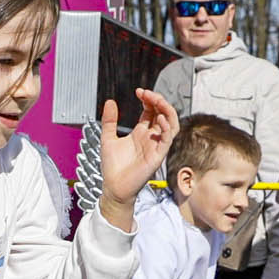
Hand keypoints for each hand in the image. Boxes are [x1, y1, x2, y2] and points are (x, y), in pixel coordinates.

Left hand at [99, 88, 180, 214]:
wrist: (113, 187)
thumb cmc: (112, 166)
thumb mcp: (108, 138)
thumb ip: (110, 121)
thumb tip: (109, 101)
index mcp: (141, 132)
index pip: (152, 111)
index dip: (148, 99)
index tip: (139, 92)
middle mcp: (151, 138)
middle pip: (163, 114)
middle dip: (158, 101)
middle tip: (146, 93)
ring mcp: (156, 146)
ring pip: (171, 124)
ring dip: (167, 111)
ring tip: (157, 101)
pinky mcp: (158, 156)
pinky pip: (167, 139)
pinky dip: (166, 128)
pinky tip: (159, 118)